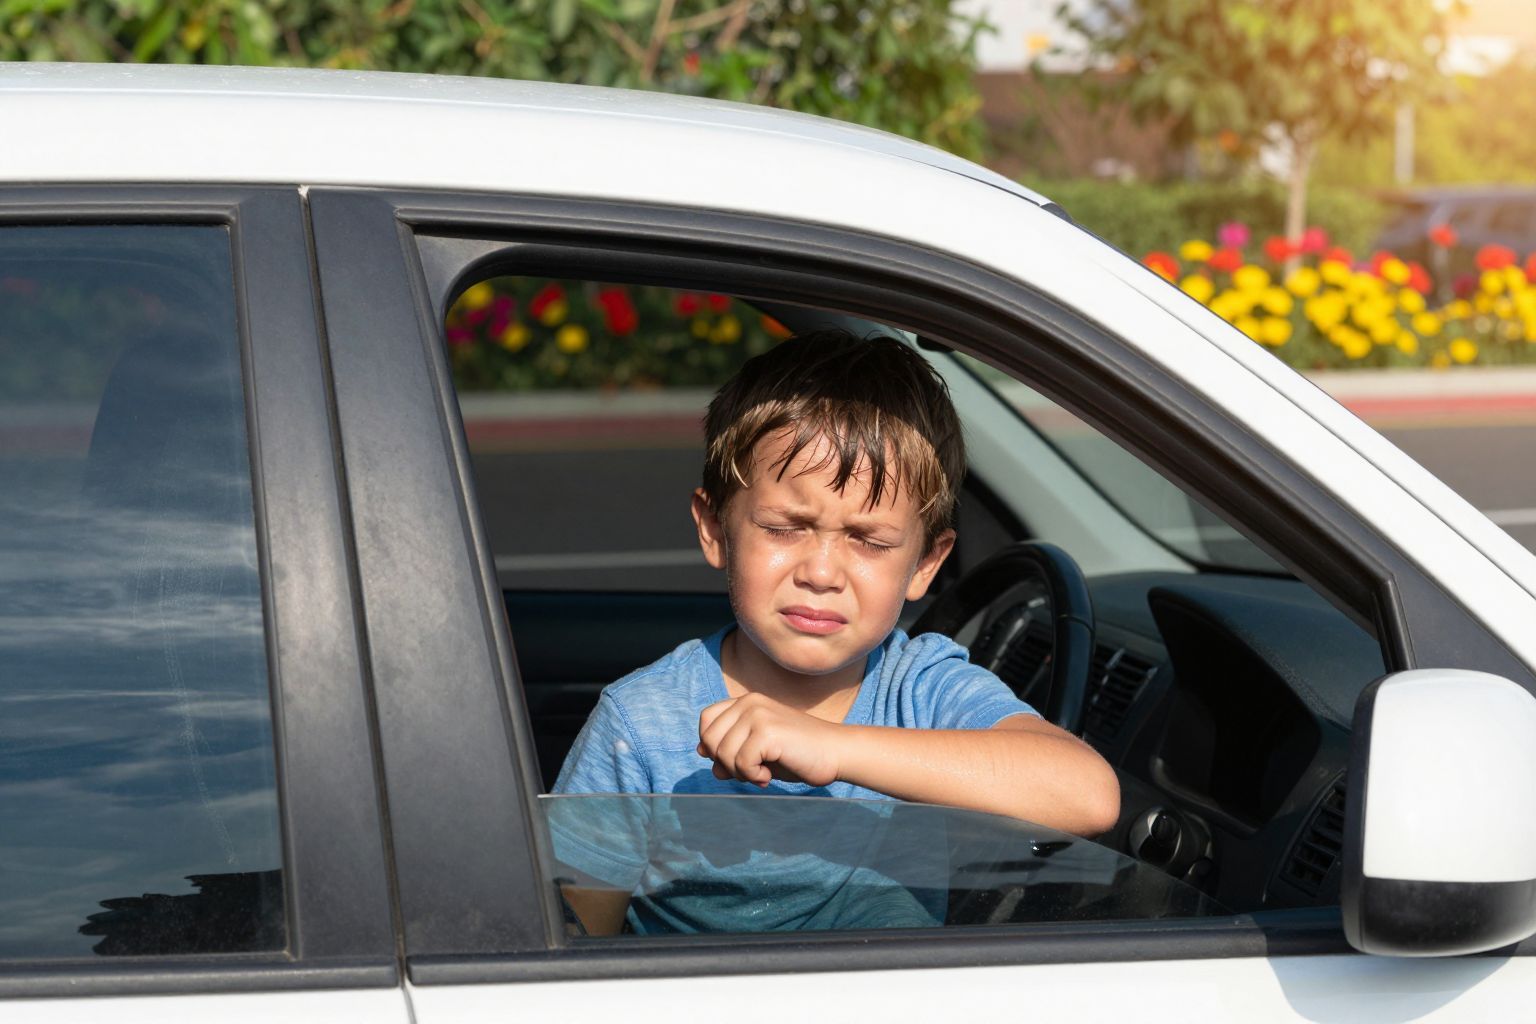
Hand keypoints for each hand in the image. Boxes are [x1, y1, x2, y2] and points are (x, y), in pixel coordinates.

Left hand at [697, 692, 842, 787]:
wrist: (836, 753)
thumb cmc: (799, 755)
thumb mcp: (758, 755)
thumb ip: (731, 754)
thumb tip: (705, 759)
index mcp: (746, 702)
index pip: (706, 720)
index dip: (712, 745)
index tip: (736, 761)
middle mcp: (749, 702)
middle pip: (709, 739)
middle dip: (724, 763)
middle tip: (751, 771)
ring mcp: (757, 714)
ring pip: (722, 753)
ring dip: (740, 773)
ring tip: (763, 773)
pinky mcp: (767, 731)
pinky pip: (740, 763)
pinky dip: (753, 776)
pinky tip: (770, 775)